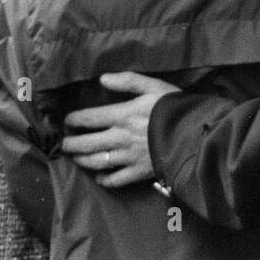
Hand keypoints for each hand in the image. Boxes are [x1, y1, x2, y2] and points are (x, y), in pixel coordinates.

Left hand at [61, 72, 179, 188]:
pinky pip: (116, 179)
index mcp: (122, 115)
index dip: (74, 120)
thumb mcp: (153, 86)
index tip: (67, 121)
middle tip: (65, 144)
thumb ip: (128, 81)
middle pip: (87, 143)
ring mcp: (127, 157)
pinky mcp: (138, 172)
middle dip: (72, 144)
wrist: (194, 134)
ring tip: (76, 158)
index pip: (89, 118)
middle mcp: (120, 137)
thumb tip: (103, 79)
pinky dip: (104, 180)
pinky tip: (99, 177)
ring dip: (83, 161)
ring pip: (97, 162)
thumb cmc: (174, 107)